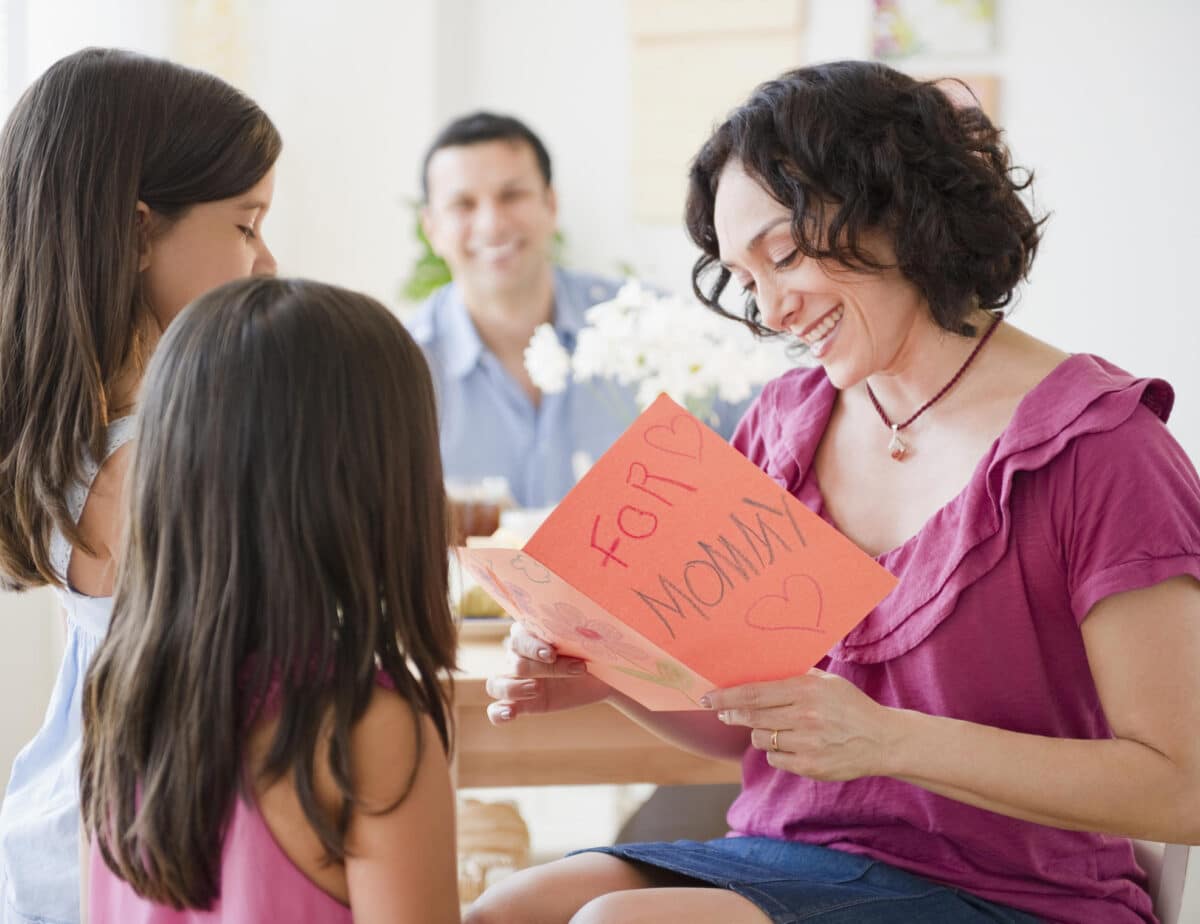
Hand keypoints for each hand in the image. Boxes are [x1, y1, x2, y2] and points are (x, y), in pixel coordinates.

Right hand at [485, 622, 612, 724]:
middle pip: (515, 662)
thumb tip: (580, 630)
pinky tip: (510, 714)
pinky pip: (495, 711)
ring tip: (536, 690)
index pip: (518, 638)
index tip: (552, 654)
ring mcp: (516, 681)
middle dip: (541, 669)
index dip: (532, 647)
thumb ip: (573, 635)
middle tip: (572, 670)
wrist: (601, 678)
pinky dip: (498, 713)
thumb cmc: (592, 652)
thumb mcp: (585, 642)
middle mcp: (518, 656)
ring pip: (495, 684)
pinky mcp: (521, 704)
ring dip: (513, 688)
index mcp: (529, 634)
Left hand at [705, 669, 897, 780]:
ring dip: (759, 733)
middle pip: (751, 717)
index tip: (707, 698)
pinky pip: (775, 758)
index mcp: (805, 690)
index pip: (754, 693)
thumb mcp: (828, 682)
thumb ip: (796, 676)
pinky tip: (790, 744)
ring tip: (776, 728)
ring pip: (760, 739)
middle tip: (723, 713)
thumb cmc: (851, 706)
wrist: (882, 740)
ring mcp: (806, 744)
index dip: (726, 697)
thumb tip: (761, 671)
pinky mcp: (810, 766)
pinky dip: (776, 751)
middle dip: (732, 715)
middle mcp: (804, 716)